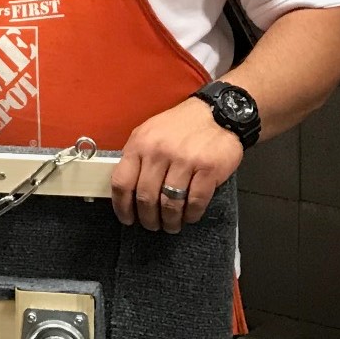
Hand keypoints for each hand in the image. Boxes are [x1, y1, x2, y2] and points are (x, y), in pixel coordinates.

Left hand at [111, 97, 242, 233]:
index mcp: (140, 144)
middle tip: (152, 225)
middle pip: (145, 197)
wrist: (217, 113)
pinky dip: (191, 215)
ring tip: (171, 225)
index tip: (127, 218)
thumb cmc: (180, 126)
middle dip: (148, 218)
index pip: (122, 182)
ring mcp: (184, 161)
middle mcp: (159, 152)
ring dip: (170, 221)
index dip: (121, 206)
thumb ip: (137, 157)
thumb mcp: (149, 133)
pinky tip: (190, 216)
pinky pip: (195, 202)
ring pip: (170, 203)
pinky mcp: (208, 169)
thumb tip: (126, 188)